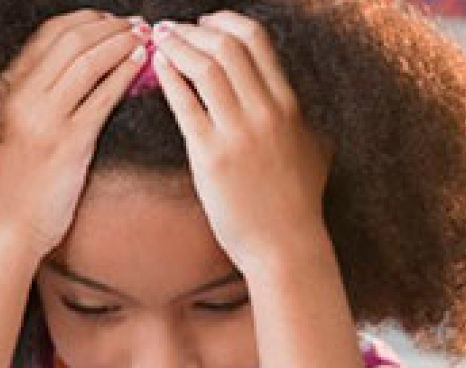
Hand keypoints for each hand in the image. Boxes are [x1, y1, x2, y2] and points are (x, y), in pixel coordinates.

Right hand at [0, 11, 148, 260]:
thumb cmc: (2, 189)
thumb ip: (19, 102)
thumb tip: (52, 81)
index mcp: (3, 90)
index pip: (46, 35)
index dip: (83, 21)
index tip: (106, 20)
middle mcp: (21, 96)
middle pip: (71, 39)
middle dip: (109, 25)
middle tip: (134, 24)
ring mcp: (45, 118)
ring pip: (88, 60)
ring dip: (122, 42)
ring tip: (144, 39)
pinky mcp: (69, 143)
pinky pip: (102, 97)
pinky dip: (125, 74)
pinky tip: (141, 66)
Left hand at [151, 13, 331, 275]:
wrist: (285, 245)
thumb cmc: (296, 205)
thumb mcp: (309, 150)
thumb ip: (295, 121)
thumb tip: (288, 104)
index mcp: (288, 105)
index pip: (257, 41)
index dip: (225, 22)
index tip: (204, 23)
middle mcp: (266, 112)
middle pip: (228, 46)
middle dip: (194, 29)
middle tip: (171, 28)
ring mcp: (239, 133)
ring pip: (206, 67)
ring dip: (178, 47)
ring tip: (158, 41)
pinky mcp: (212, 157)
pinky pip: (186, 105)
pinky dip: (169, 79)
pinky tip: (156, 68)